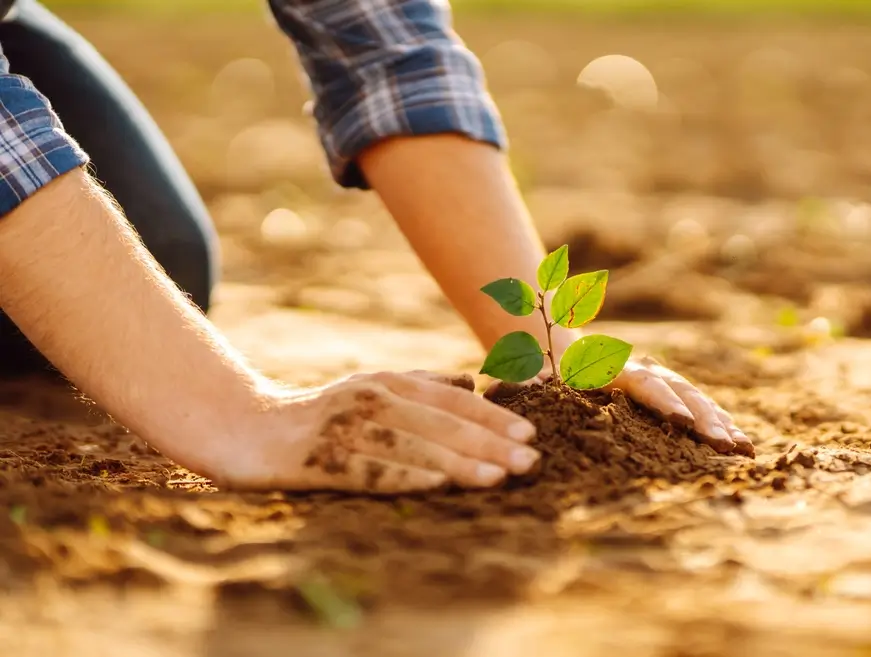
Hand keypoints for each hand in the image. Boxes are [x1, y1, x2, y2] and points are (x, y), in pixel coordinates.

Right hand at [207, 370, 540, 492]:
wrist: (245, 429)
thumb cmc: (322, 413)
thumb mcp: (372, 389)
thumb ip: (423, 384)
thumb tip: (475, 382)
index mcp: (386, 382)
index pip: (450, 398)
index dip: (491, 417)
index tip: (530, 434)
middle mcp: (369, 398)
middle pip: (437, 421)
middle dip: (487, 441)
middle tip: (530, 461)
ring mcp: (342, 427)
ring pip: (410, 445)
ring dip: (457, 460)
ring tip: (498, 477)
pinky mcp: (317, 459)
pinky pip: (368, 470)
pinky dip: (404, 475)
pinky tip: (437, 485)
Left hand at [485, 355, 753, 457]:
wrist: (554, 352)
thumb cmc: (536, 373)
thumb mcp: (527, 375)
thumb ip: (524, 379)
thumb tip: (515, 384)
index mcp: (607, 367)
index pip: (640, 381)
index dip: (661, 400)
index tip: (681, 421)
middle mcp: (639, 369)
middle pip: (677, 389)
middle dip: (703, 417)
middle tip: (723, 444)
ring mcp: (657, 379)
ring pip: (694, 398)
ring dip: (718, 422)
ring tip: (741, 449)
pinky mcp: (666, 393)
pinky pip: (697, 407)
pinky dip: (719, 424)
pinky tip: (740, 445)